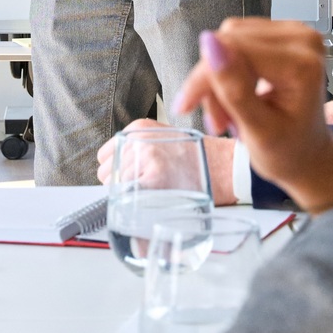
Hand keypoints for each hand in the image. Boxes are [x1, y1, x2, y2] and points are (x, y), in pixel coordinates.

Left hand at [98, 122, 237, 204]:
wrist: (226, 166)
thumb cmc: (200, 156)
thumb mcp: (165, 138)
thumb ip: (139, 148)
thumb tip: (117, 168)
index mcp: (139, 129)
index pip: (105, 155)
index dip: (118, 169)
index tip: (132, 176)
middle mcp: (138, 141)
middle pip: (106, 173)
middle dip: (122, 183)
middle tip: (147, 186)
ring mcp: (143, 161)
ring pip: (115, 188)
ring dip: (130, 195)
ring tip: (156, 191)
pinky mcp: (151, 181)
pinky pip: (127, 198)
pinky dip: (136, 203)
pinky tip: (155, 198)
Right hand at [174, 20, 332, 213]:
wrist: (308, 155)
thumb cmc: (288, 151)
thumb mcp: (258, 130)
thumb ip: (234, 88)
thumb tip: (209, 43)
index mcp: (303, 64)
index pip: (235, 49)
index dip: (203, 76)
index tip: (185, 105)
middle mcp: (303, 39)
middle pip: (230, 40)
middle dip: (212, 81)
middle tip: (216, 120)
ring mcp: (295, 32)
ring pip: (229, 39)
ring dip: (218, 77)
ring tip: (227, 112)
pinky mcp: (283, 34)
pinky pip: (237, 40)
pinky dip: (227, 69)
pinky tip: (234, 95)